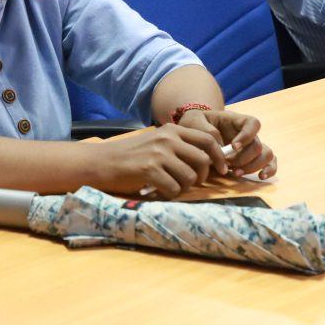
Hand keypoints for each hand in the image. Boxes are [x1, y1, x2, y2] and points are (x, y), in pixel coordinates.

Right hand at [91, 124, 226, 198]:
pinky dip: (170, 195)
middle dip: (203, 176)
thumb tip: (210, 162)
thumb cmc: (131, 156)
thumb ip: (180, 147)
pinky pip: (174, 189)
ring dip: (184, 188)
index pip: (208, 139)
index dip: (219, 156)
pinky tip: (159, 191)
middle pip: (203, 160)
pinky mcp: (149, 169)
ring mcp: (159, 153)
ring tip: (171, 186)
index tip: (221, 170)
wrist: (102, 162)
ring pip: (190, 177)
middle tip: (193, 183)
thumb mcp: (158, 143)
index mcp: (172, 129)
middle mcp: (168, 138)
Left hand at [177, 108, 277, 179]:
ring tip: (236, 173)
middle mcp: (247, 134)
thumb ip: (206, 131)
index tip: (234, 146)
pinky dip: (269, 170)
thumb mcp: (194, 121)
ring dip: (253, 166)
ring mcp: (251, 147)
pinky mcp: (251, 159)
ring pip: (266, 155)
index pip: (253, 123)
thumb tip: (221, 147)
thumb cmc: (195, 123)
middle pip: (257, 145)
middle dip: (242, 158)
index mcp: (236, 120)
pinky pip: (270, 163)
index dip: (247, 135)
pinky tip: (260, 177)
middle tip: (226, 163)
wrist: (193, 131)